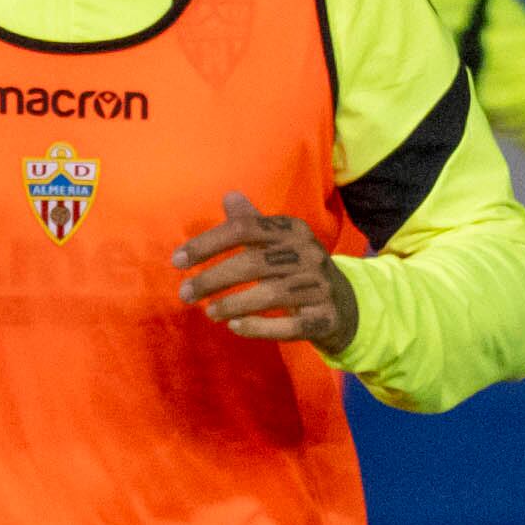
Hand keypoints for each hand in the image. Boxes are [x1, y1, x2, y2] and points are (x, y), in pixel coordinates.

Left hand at [172, 191, 359, 353]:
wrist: (347, 306)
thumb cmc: (300, 270)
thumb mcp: (280, 243)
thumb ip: (252, 224)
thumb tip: (229, 196)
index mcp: (293, 230)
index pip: (245, 229)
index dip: (208, 243)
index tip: (177, 260)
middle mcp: (309, 254)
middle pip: (254, 263)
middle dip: (213, 278)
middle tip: (185, 293)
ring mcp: (320, 287)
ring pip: (271, 294)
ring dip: (233, 304)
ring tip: (209, 312)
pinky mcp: (325, 319)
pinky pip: (291, 326)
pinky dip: (260, 327)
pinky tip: (235, 327)